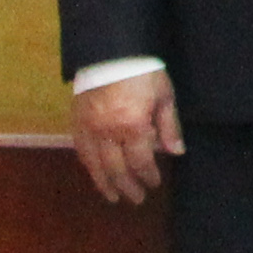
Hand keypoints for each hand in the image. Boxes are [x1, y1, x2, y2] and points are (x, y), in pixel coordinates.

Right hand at [67, 69, 180, 205]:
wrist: (109, 53)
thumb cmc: (143, 72)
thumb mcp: (164, 96)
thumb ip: (169, 126)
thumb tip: (176, 152)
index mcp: (132, 126)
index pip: (140, 162)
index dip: (148, 176)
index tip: (154, 184)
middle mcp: (107, 132)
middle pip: (116, 169)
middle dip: (127, 187)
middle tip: (136, 199)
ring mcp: (88, 129)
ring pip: (94, 165)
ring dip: (104, 183)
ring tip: (113, 197)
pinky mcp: (75, 122)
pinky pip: (81, 151)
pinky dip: (89, 166)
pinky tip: (95, 174)